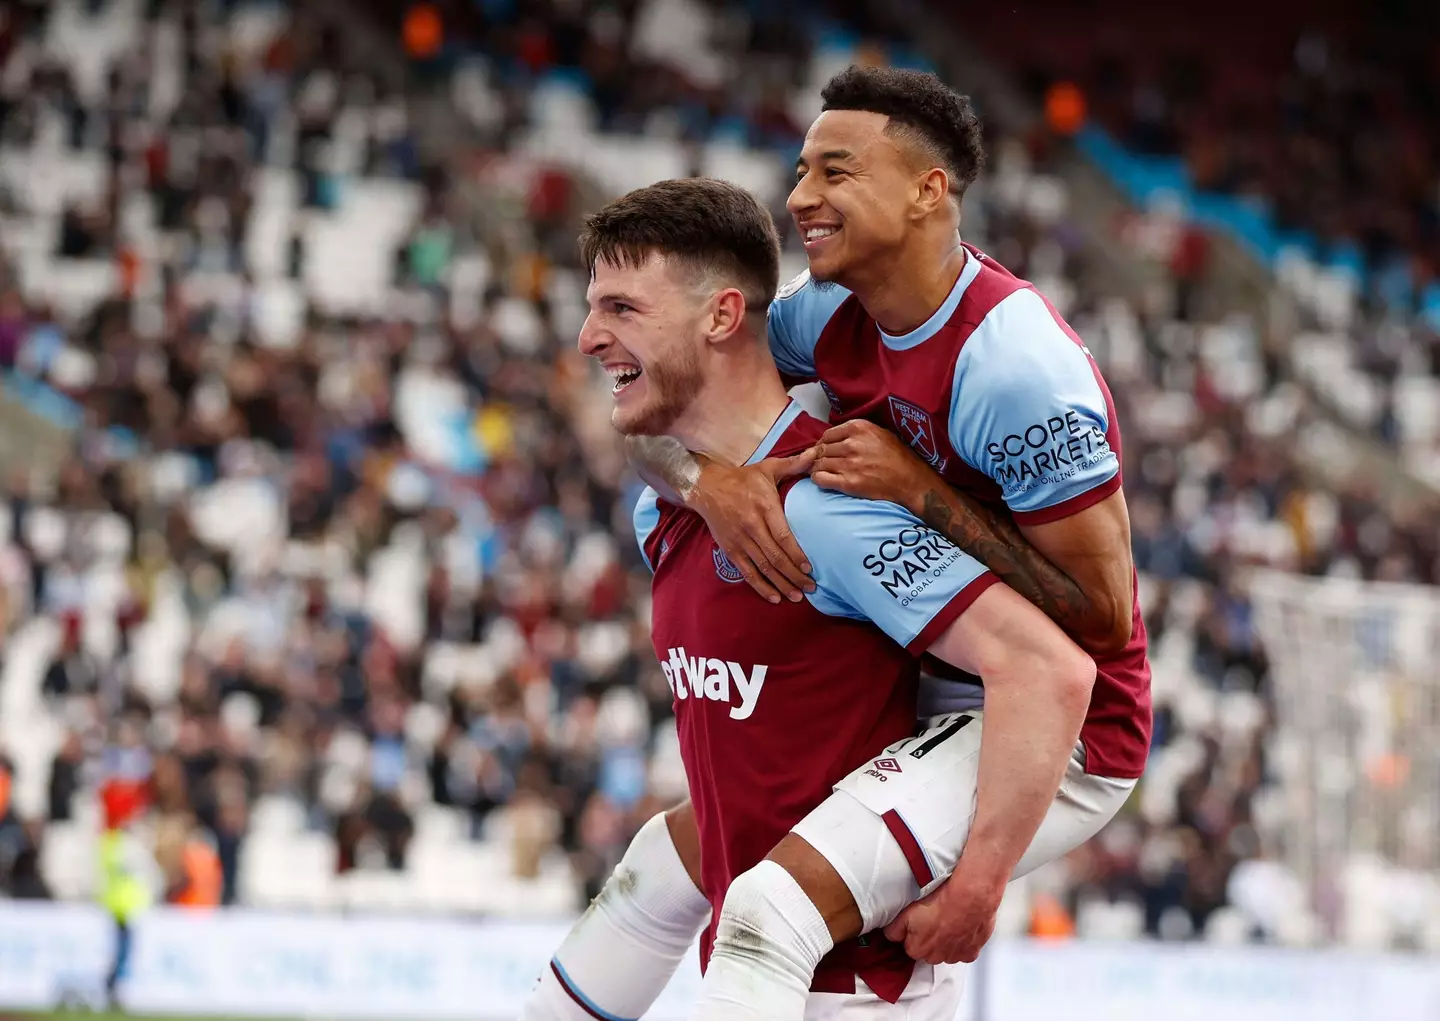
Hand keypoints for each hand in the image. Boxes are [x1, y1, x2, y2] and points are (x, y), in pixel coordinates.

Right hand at [689, 453, 816, 603]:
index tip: (809, 568)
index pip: (782, 536)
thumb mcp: (768, 468)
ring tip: (797, 596)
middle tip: (811, 588)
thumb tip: (817, 453)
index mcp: (763, 507)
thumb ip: (794, 464)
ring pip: (763, 567)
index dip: (796, 554)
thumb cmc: (742, 479)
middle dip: (794, 575)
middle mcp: (751, 526)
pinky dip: (760, 586)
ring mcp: (739, 540)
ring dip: (781, 584)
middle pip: (775, 557)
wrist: (706, 487)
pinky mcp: (730, 549)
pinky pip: (747, 572)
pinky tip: (774, 597)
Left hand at [810, 420, 932, 511]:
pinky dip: (817, 479)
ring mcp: (849, 464)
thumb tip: (836, 438)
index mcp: (859, 428)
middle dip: (820, 457)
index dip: (823, 444)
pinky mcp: (848, 483)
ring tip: (825, 472)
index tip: (826, 450)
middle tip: (823, 463)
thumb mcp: (880, 433)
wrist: (911, 481)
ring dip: (818, 468)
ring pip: (819, 463)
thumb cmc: (899, 457)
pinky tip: (824, 480)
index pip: (827, 435)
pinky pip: (820, 479)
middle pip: (822, 449)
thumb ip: (858, 432)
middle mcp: (852, 444)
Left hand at [882, 862, 1006, 964]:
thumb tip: (890, 935)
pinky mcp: (971, 952)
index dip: (913, 931)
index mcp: (916, 949)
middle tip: (935, 918)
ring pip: (947, 951)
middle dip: (931, 938)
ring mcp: (954, 956)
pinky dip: (964, 941)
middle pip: (929, 950)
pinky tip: (962, 926)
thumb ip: (895, 928)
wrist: (969, 897)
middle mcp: (935, 957)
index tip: (919, 920)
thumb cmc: (939, 901)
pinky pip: (964, 950)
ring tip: (950, 920)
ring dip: (947, 940)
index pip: (910, 945)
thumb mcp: (906, 911)